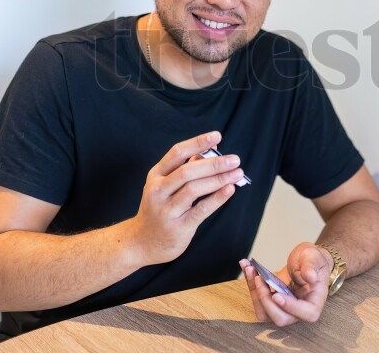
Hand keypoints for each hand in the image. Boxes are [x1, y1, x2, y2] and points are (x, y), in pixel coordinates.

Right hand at [128, 131, 241, 265]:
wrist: (141, 242)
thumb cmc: (159, 209)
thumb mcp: (165, 185)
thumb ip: (185, 168)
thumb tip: (210, 150)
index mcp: (156, 175)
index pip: (177, 153)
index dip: (198, 142)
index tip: (217, 136)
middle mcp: (158, 190)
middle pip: (187, 171)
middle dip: (214, 164)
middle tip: (235, 160)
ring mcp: (167, 209)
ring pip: (194, 189)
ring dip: (219, 179)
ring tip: (237, 174)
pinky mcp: (178, 227)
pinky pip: (200, 210)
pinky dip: (217, 198)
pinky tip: (230, 190)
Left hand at [240, 242, 332, 325]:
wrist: (305, 260)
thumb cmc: (313, 260)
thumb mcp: (313, 257)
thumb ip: (311, 267)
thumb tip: (311, 278)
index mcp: (314, 302)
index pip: (307, 313)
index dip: (291, 307)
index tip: (277, 295)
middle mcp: (298, 310)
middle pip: (280, 318)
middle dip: (265, 300)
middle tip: (259, 278)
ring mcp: (284, 309)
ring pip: (265, 313)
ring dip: (254, 292)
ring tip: (251, 269)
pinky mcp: (272, 303)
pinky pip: (258, 301)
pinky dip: (251, 285)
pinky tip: (248, 268)